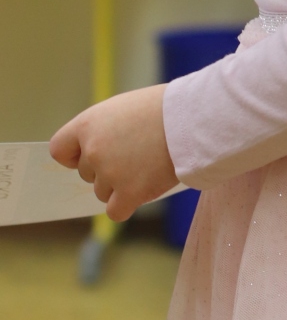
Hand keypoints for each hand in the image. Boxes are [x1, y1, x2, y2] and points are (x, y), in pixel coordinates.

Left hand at [50, 85, 178, 221]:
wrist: (194, 118)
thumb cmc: (166, 109)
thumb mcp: (124, 108)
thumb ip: (104, 130)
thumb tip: (98, 152)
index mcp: (88, 124)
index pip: (60, 150)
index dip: (75, 155)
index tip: (93, 155)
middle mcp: (93, 150)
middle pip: (87, 174)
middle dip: (107, 170)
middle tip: (137, 156)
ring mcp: (110, 173)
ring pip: (102, 193)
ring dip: (121, 186)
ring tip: (147, 167)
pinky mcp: (129, 193)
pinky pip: (115, 211)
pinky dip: (127, 205)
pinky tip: (144, 190)